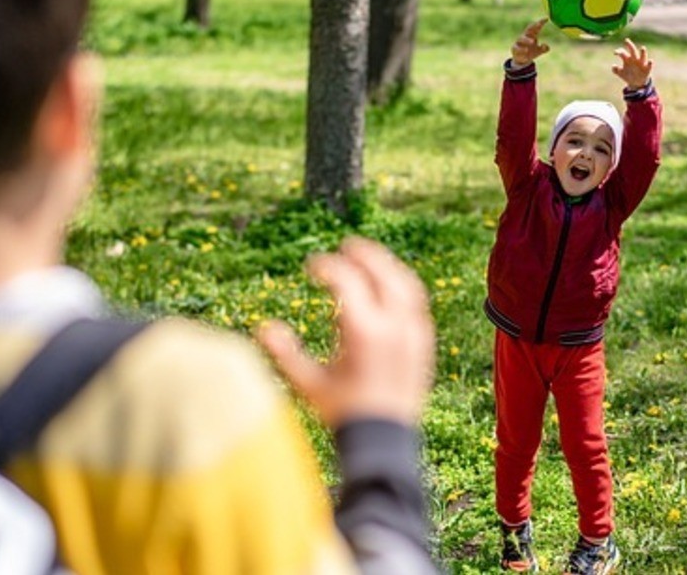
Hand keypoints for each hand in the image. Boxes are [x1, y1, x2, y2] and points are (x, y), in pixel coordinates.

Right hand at [258, 237, 434, 427]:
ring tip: (369, 259)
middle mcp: (394, 326)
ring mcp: (414, 333)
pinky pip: (417, 302)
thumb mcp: (309, 384)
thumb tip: (262, 327)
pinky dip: (402, 286)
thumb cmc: (344, 413)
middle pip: (382, 272)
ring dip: (386, 266)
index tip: (311, 266)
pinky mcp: (424, 342)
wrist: (386, 440)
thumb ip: (285, 354)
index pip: (347, 280)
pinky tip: (389, 287)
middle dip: (363, 254)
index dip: (327, 267)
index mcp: (364, 332)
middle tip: (346, 246)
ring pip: (405, 284)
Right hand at [511, 18, 549, 67]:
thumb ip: (544, 49)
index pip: (536, 27)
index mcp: (532, 35)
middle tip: (539, 24)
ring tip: (533, 41)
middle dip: (533, 26)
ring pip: (522, 38)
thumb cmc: (531, 52)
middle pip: (528, 29)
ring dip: (527, 39)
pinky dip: (521, 49)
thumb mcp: (539, 51)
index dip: (541, 23)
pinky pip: (517, 48)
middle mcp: (525, 36)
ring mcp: (519, 42)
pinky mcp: (515, 48)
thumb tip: (546, 46)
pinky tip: (526, 51)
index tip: (546, 19)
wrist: (522, 60)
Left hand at [612, 38, 652, 89]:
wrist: (637, 83)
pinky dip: (650, 62)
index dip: (619, 51)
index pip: (623, 52)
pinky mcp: (647, 68)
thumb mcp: (621, 73)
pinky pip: (649, 65)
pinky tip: (650, 61)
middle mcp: (635, 59)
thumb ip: (615, 70)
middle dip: (630, 45)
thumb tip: (614, 66)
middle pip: (632, 50)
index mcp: (627, 59)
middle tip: (626, 40)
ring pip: (642, 56)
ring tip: (642, 48)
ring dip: (643, 52)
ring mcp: (641, 63)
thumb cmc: (628, 75)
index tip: (615, 53)